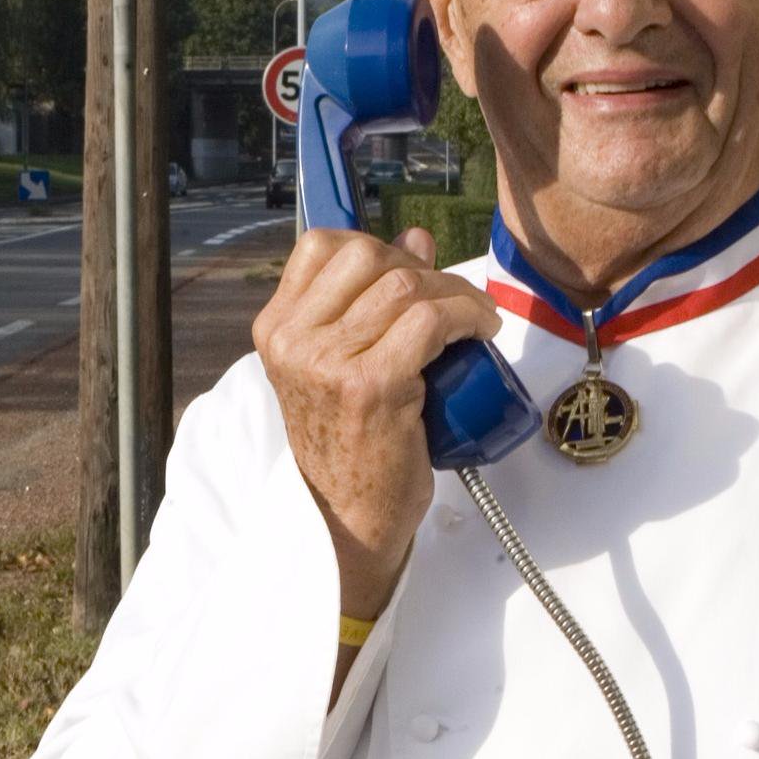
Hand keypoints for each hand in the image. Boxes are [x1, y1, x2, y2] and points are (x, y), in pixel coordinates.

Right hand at [252, 225, 500, 623]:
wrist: (348, 519)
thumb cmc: (351, 444)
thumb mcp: (340, 365)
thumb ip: (367, 302)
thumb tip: (414, 239)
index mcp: (277, 329)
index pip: (321, 245)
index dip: (377, 248)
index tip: (411, 273)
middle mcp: (293, 341)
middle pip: (366, 255)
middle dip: (421, 268)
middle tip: (450, 300)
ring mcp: (328, 362)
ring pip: (404, 285)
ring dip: (454, 293)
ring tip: (473, 318)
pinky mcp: (371, 385)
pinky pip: (429, 320)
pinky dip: (466, 316)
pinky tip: (480, 331)